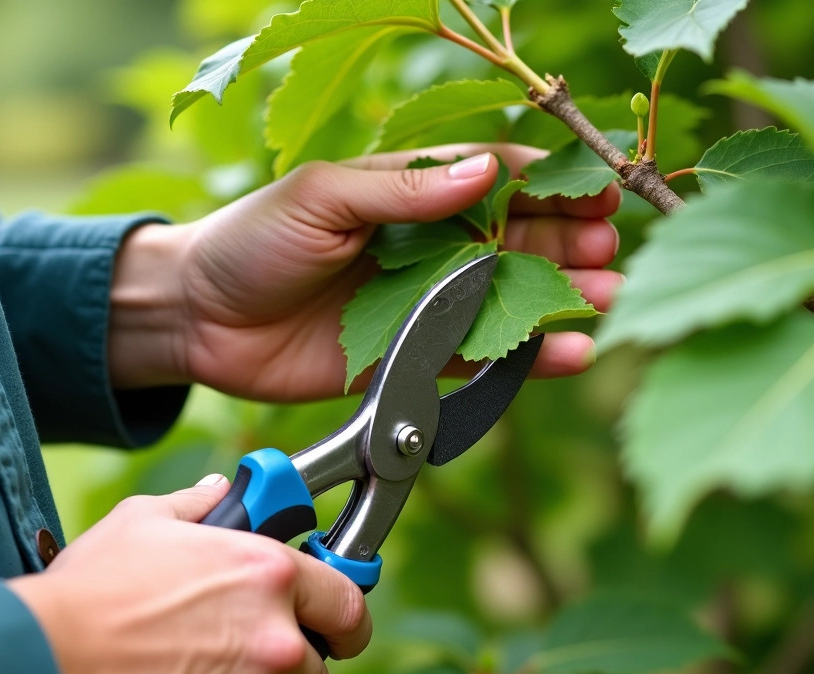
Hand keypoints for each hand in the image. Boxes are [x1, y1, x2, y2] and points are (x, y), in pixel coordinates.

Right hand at [8, 475, 370, 673]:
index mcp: (269, 576)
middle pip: (313, 673)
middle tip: (230, 665)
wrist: (41, 666)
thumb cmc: (90, 591)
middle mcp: (277, 640)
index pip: (348, 605)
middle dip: (283, 673)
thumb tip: (220, 492)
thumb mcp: (144, 522)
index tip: (338, 632)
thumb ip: (199, 507)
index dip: (344, 622)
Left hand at [107, 144, 623, 400]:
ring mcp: (431, 304)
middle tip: (611, 251)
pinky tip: (568, 354)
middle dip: (573, 242)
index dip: (552, 184)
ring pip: (514, 299)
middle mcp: (434, 244)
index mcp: (414, 191)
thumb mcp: (322, 197)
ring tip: (607, 302)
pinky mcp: (422, 359)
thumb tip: (485, 173)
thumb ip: (402, 193)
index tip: (599, 190)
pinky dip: (530, 357)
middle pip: (522, 239)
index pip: (500, 179)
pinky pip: (486, 357)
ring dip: (565, 299)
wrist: (202, 322)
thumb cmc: (253, 241)